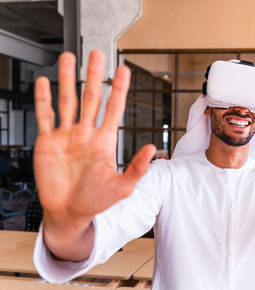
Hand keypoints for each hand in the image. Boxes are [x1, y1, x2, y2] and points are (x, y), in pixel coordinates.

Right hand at [34, 51, 155, 259]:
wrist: (68, 212)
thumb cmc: (95, 201)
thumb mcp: (122, 187)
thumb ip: (137, 168)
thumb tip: (153, 149)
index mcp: (105, 141)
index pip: (113, 108)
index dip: (119, 89)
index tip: (123, 70)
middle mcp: (86, 133)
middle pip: (91, 97)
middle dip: (94, 76)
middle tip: (96, 55)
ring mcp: (66, 135)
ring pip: (67, 100)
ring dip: (67, 79)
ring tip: (69, 58)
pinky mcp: (48, 142)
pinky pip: (45, 116)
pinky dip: (43, 99)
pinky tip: (44, 82)